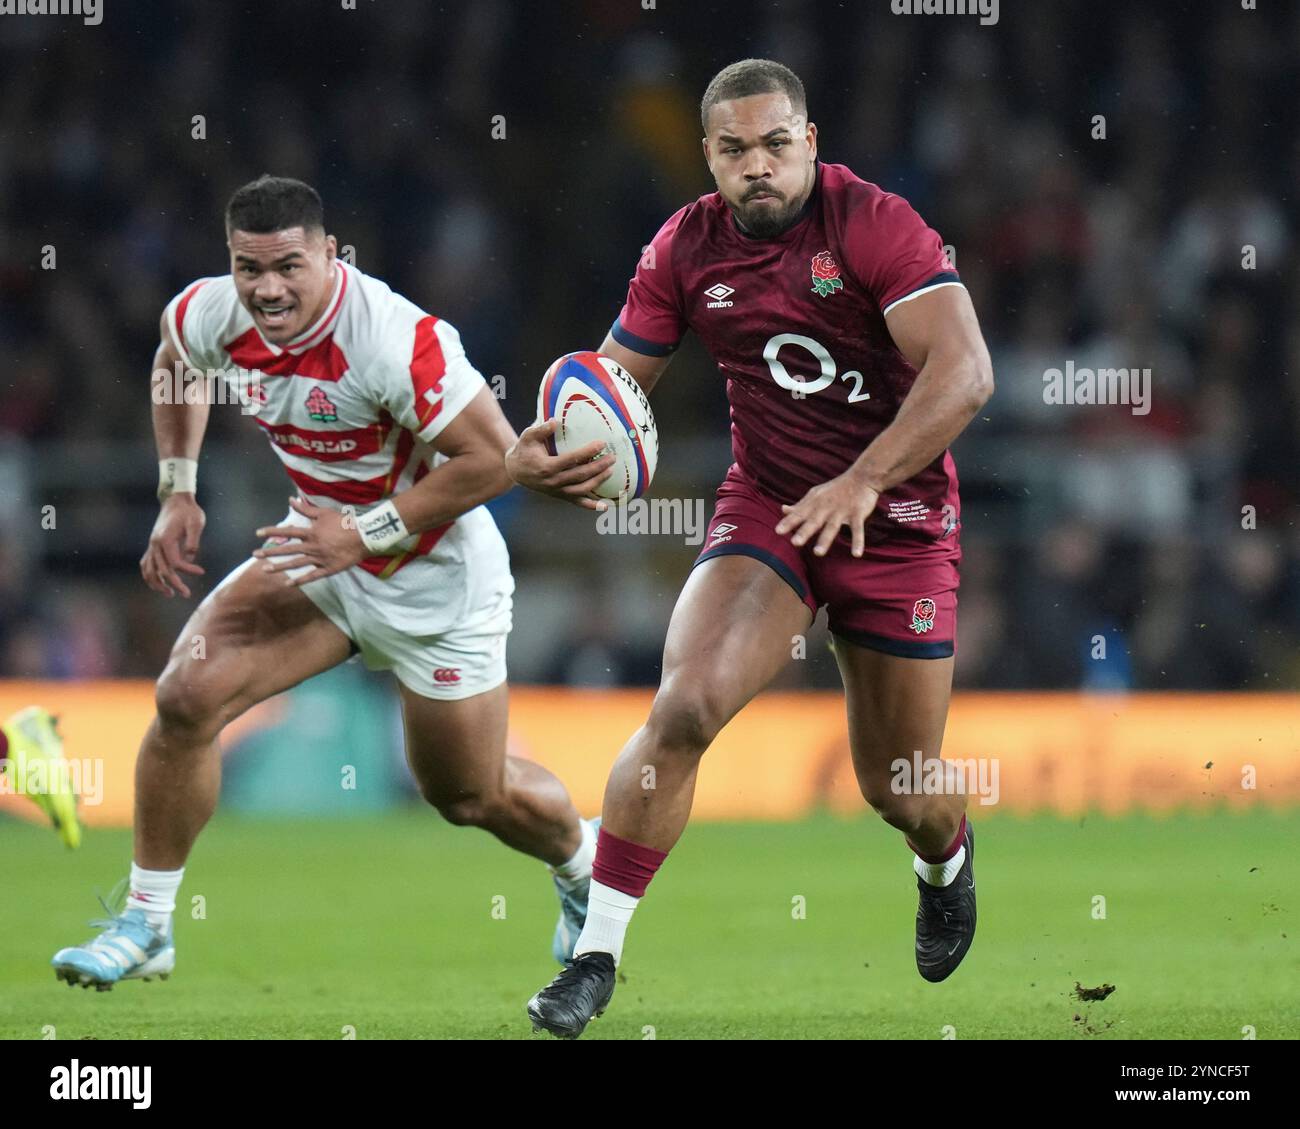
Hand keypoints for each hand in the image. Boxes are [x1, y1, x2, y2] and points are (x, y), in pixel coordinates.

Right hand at [141, 493, 205, 597]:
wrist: (176, 500)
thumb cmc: (189, 512)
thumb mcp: (196, 523)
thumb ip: (193, 540)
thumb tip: (190, 557)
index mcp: (166, 539)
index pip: (175, 562)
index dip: (188, 570)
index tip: (201, 572)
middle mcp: (155, 544)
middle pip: (161, 570)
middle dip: (174, 584)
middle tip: (187, 594)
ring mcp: (152, 545)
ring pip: (148, 570)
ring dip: (157, 584)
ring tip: (170, 593)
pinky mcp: (152, 545)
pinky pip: (146, 564)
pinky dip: (149, 575)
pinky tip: (158, 583)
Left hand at [252, 496, 368, 585]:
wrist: (364, 538)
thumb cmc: (345, 523)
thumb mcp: (325, 513)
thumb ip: (306, 508)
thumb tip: (290, 499)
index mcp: (311, 533)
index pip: (288, 532)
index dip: (272, 531)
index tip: (258, 533)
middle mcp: (312, 547)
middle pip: (288, 549)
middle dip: (270, 552)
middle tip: (255, 555)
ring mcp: (319, 559)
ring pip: (296, 564)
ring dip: (280, 567)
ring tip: (266, 570)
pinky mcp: (327, 569)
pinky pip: (311, 576)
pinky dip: (300, 581)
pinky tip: (288, 584)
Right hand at [504, 418, 614, 511]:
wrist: (515, 471)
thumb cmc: (524, 450)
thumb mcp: (528, 437)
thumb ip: (541, 429)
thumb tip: (555, 421)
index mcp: (547, 466)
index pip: (572, 459)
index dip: (588, 451)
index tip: (602, 444)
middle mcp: (554, 481)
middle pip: (581, 475)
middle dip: (598, 466)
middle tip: (612, 457)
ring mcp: (558, 491)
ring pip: (582, 489)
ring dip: (598, 481)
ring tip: (610, 470)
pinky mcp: (560, 496)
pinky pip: (577, 502)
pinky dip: (591, 506)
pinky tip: (604, 506)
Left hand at [775, 470, 881, 557]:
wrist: (862, 477)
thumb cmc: (835, 489)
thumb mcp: (815, 494)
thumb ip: (800, 505)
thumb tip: (783, 509)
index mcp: (815, 503)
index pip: (800, 514)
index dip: (789, 522)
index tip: (778, 531)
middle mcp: (826, 508)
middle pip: (814, 521)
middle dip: (804, 532)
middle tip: (795, 543)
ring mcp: (842, 511)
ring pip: (832, 527)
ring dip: (825, 540)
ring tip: (818, 553)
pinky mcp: (858, 513)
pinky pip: (857, 529)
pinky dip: (858, 541)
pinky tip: (856, 554)